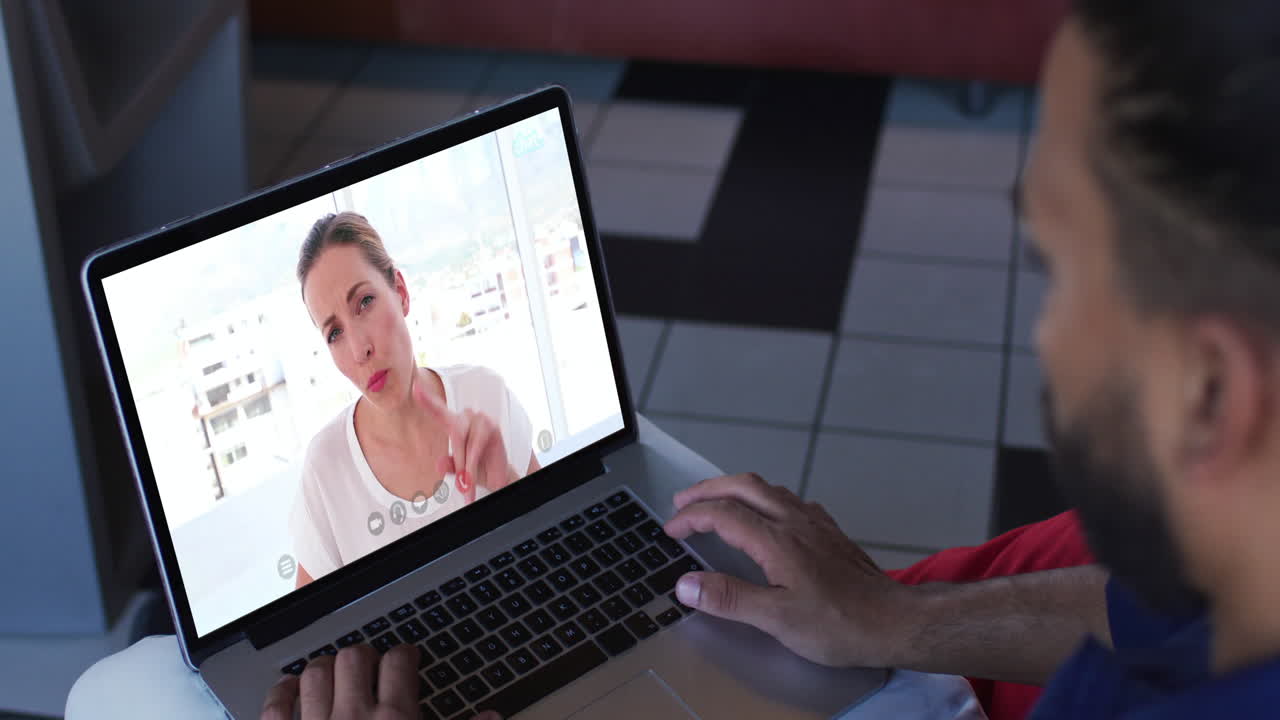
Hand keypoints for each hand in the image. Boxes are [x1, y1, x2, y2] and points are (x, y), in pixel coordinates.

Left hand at [259, 644, 501, 719]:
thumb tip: (492, 718)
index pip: (399, 662)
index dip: (405, 654)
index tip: (406, 657)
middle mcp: (353, 718)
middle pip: (355, 658)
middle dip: (365, 656)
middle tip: (371, 665)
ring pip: (315, 673)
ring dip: (325, 667)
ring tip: (334, 672)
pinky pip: (275, 706)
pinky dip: (281, 693)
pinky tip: (291, 691)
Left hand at [413, 379, 515, 501]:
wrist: (498, 479)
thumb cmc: (476, 470)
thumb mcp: (458, 470)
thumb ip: (448, 465)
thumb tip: (439, 463)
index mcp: (454, 424)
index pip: (438, 410)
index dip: (427, 399)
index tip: (416, 387)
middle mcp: (466, 417)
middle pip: (454, 431)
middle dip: (458, 460)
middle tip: (461, 485)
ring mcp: (481, 419)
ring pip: (464, 439)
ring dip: (466, 465)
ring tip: (468, 483)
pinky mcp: (493, 427)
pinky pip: (476, 446)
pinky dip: (473, 464)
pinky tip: (472, 477)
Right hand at [663, 473, 921, 667]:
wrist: (894, 621)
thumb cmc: (840, 624)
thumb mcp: (777, 619)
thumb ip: (730, 598)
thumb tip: (686, 584)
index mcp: (777, 540)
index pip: (722, 514)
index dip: (691, 518)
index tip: (671, 529)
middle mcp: (796, 522)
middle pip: (743, 486)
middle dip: (708, 489)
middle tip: (683, 502)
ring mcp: (815, 523)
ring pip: (768, 488)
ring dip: (735, 489)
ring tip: (716, 501)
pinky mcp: (830, 532)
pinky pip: (790, 499)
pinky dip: (765, 498)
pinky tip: (766, 515)